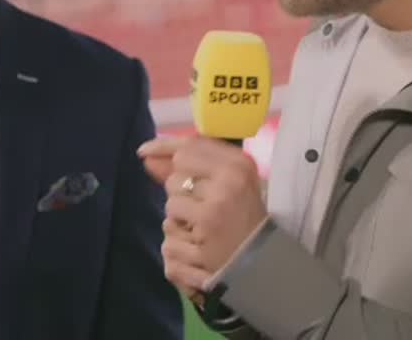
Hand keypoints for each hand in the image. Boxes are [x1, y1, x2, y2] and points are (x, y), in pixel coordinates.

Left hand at [138, 136, 266, 292]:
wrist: (266, 264)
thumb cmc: (246, 218)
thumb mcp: (229, 182)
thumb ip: (189, 165)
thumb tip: (147, 156)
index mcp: (238, 167)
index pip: (189, 149)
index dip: (163, 148)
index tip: (144, 152)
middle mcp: (225, 188)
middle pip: (174, 179)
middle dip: (180, 193)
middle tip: (203, 208)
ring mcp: (211, 218)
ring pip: (170, 209)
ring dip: (179, 221)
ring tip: (203, 230)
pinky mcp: (199, 248)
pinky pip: (168, 241)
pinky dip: (178, 248)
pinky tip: (199, 251)